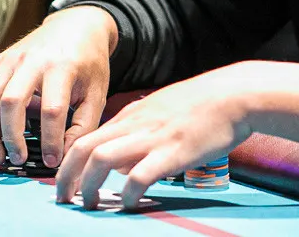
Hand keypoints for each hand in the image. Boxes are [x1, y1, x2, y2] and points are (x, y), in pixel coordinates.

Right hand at [0, 6, 116, 168]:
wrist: (77, 25)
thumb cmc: (90, 64)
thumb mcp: (98, 93)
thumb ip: (84, 127)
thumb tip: (63, 158)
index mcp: (62, 66)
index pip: (52, 110)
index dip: (51, 140)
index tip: (52, 162)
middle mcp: (32, 59)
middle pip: (11, 103)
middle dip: (11, 138)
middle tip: (19, 161)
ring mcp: (10, 58)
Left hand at [55, 63, 253, 209]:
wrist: (235, 95)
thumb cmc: (204, 105)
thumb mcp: (163, 113)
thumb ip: (141, 135)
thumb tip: (125, 168)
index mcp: (133, 114)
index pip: (88, 136)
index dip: (70, 162)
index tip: (66, 182)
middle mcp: (136, 124)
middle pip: (84, 148)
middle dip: (66, 176)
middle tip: (63, 199)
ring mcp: (153, 137)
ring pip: (102, 159)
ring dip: (88, 185)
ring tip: (89, 203)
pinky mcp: (172, 152)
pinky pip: (139, 176)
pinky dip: (127, 193)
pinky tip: (128, 204)